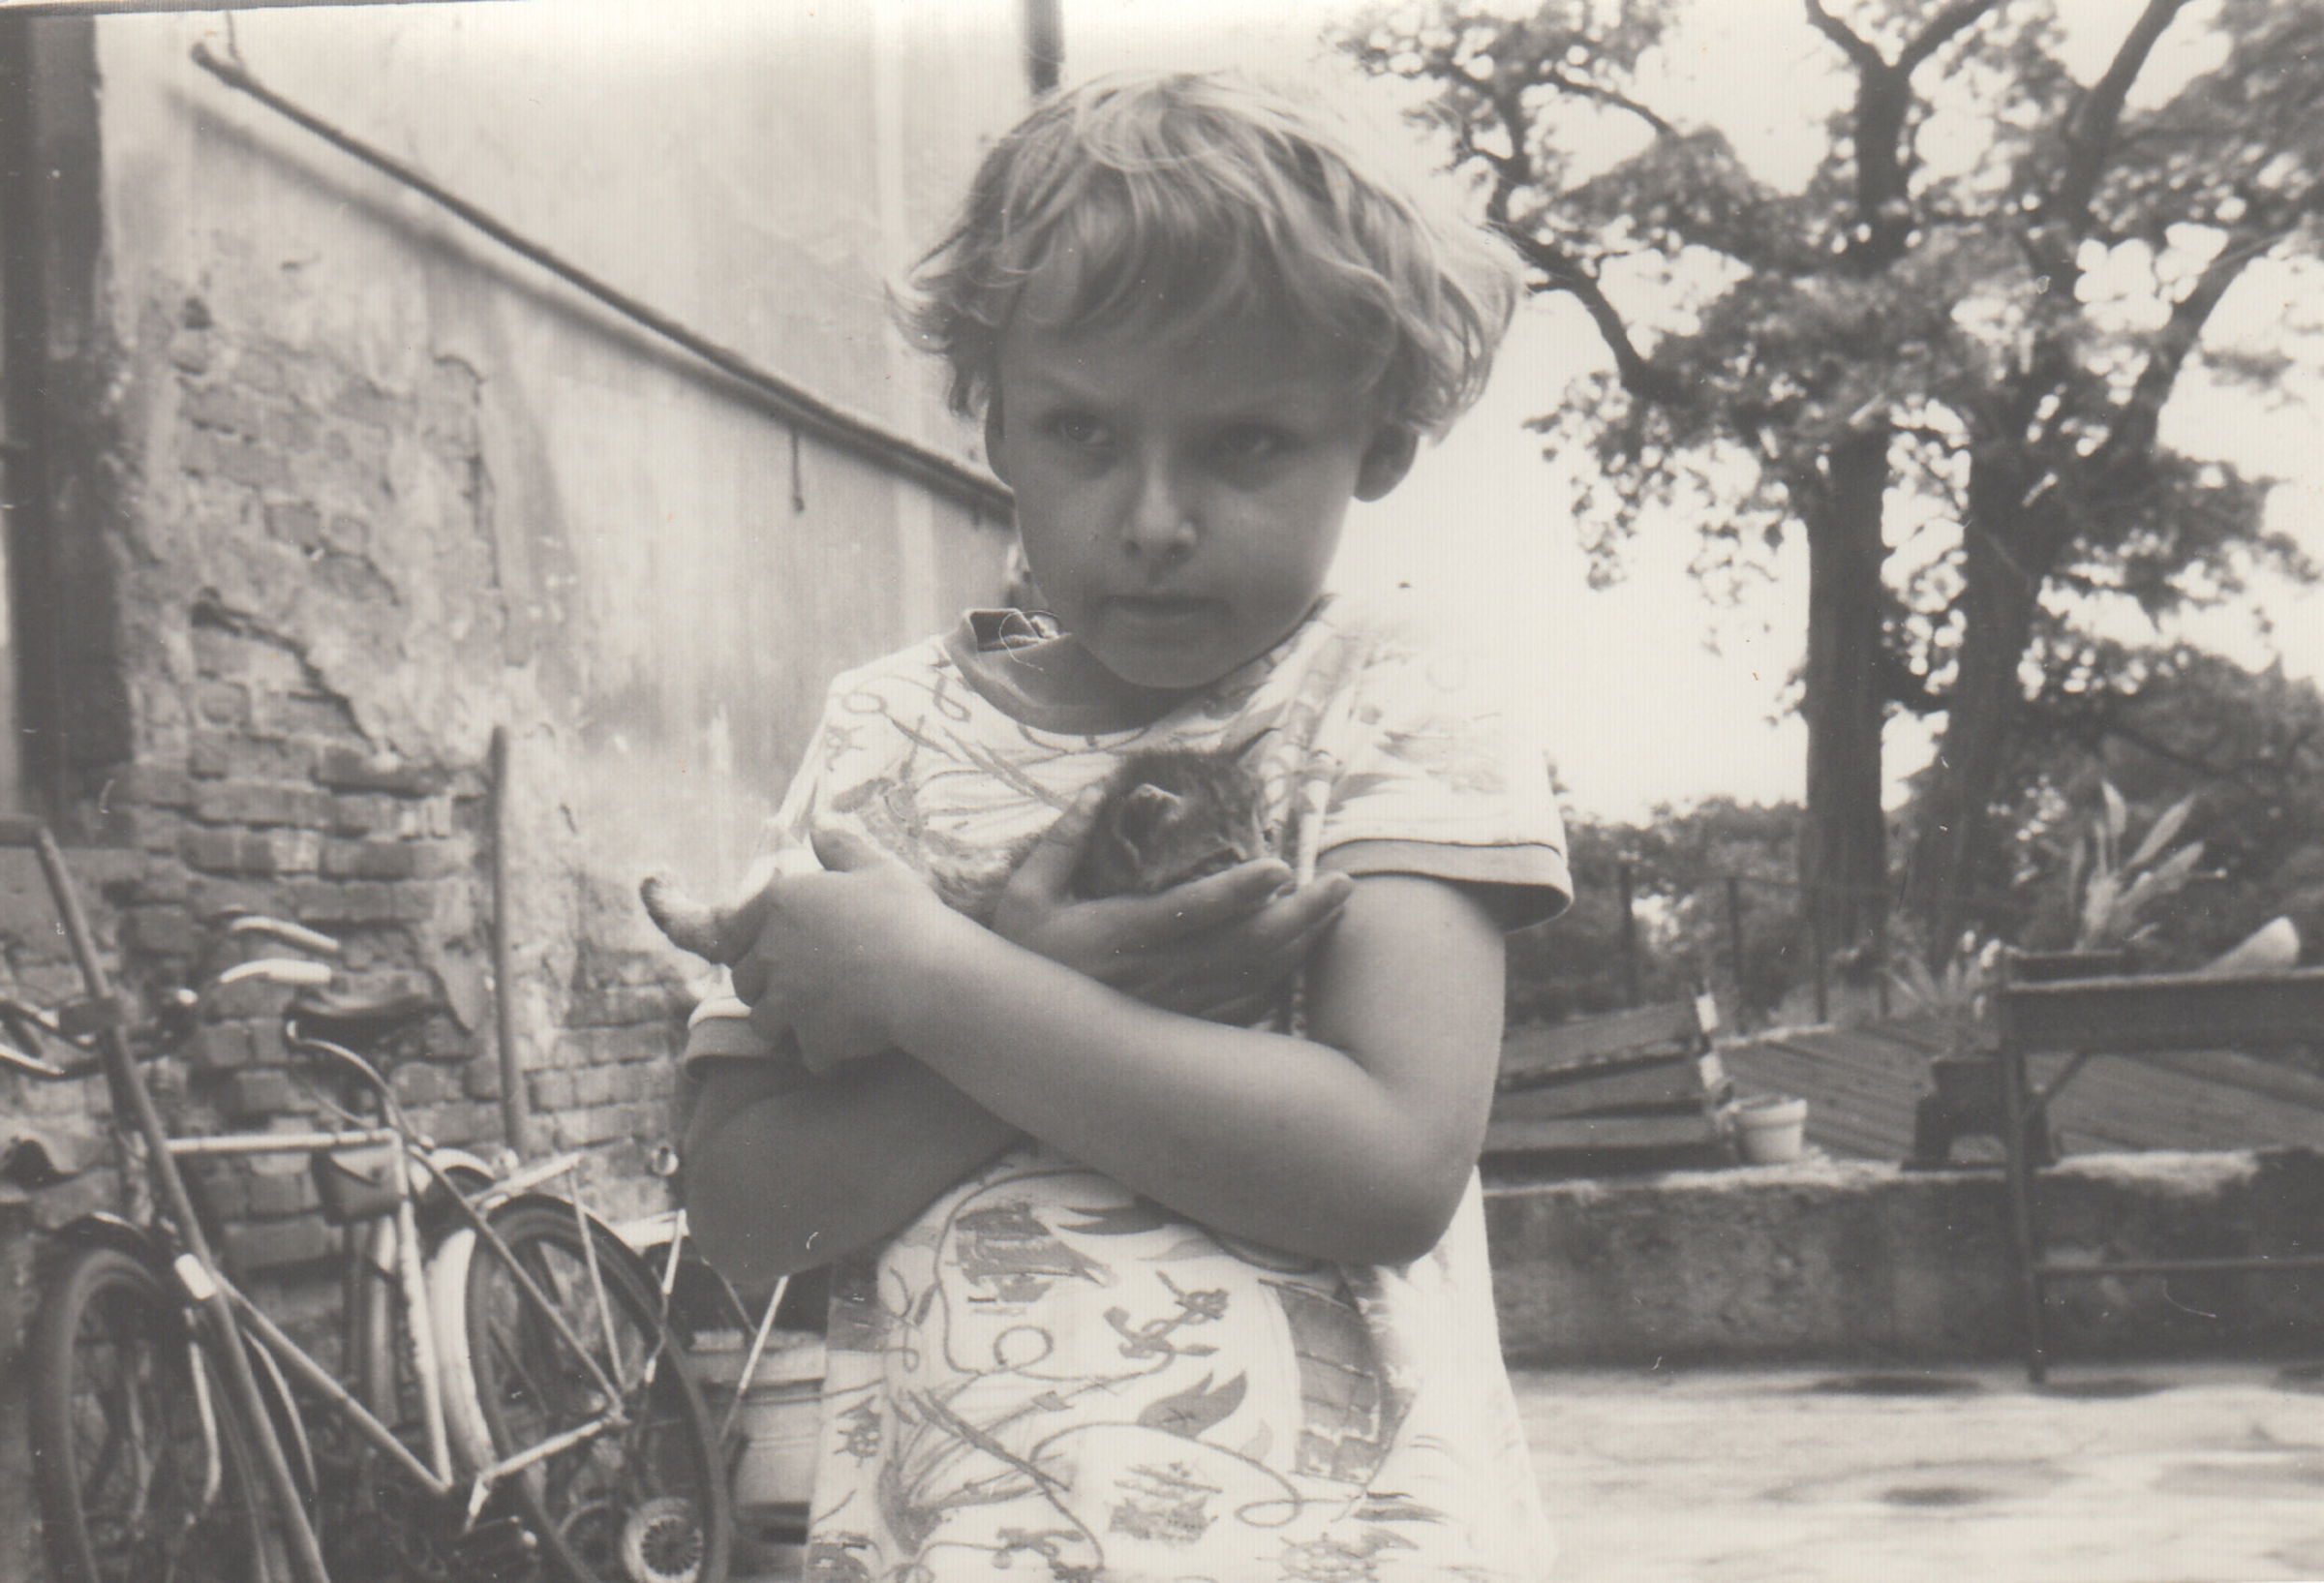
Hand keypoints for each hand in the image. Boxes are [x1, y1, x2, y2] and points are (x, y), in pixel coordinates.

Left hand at [725, 830, 956, 1075]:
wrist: (930, 975)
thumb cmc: (907, 915)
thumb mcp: (878, 868)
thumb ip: (841, 847)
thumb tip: (819, 825)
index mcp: (782, 903)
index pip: (735, 929)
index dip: (752, 943)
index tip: (774, 952)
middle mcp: (773, 950)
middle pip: (745, 980)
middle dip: (766, 987)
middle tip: (801, 987)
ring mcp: (788, 998)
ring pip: (764, 1022)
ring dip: (786, 1024)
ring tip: (818, 1020)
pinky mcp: (810, 1037)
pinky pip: (806, 1055)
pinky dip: (823, 1057)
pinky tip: (844, 1054)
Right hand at [990, 789, 1353, 1023]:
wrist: (1012, 1036)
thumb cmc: (1018, 954)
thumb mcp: (1027, 891)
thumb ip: (1065, 837)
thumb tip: (1101, 786)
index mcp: (1120, 936)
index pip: (1192, 911)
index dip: (1239, 891)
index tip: (1280, 866)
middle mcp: (1155, 978)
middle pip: (1244, 949)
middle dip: (1301, 917)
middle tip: (1341, 886)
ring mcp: (1173, 1011)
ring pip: (1252, 980)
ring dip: (1299, 945)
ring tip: (1334, 911)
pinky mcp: (1181, 1032)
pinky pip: (1243, 1010)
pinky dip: (1278, 981)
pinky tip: (1298, 954)